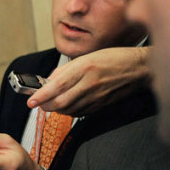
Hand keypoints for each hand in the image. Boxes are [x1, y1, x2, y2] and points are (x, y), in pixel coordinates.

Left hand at [28, 47, 150, 115]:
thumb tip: (48, 82)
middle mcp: (90, 84)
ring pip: (68, 110)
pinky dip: (69, 111)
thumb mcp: (86, 57)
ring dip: (56, 109)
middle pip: (60, 102)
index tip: (30, 101)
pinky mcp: (101, 106)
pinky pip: (79, 113)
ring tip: (51, 102)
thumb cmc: (114, 59)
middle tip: (38, 102)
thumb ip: (65, 70)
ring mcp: (96, 97)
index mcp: (85, 68)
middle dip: (45, 105)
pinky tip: (67, 104)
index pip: (57, 85)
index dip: (41, 95)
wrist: (139, 69)